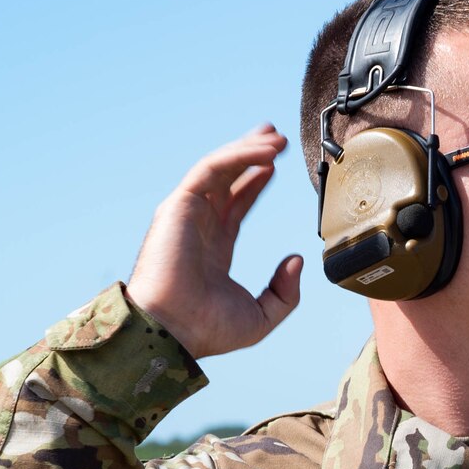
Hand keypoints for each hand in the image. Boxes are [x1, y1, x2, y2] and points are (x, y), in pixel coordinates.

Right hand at [128, 125, 302, 359]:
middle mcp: (198, 226)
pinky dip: (239, 155)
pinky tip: (266, 151)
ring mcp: (186, 213)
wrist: (172, 331)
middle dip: (249, 154)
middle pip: (225, 179)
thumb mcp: (260, 317)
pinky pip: (212, 169)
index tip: (274, 166)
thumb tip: (296, 260)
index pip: (235, 206)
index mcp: (213, 248)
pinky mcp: (179, 205)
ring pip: (220, 168)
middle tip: (276, 137)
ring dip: (249, 149)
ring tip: (279, 138)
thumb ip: (284, 293)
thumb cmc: (206, 331)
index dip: (254, 182)